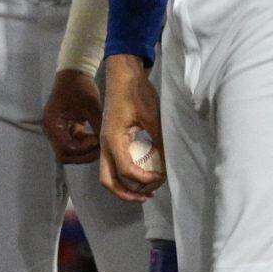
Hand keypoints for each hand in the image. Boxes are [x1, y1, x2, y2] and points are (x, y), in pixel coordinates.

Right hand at [41, 69, 102, 163]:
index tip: (97, 141)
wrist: (74, 71)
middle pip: (64, 154)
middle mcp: (51, 130)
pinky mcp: (62, 127)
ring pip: (68, 151)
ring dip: (84, 150)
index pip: (65, 149)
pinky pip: (71, 142)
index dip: (82, 150)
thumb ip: (98, 127)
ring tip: (99, 143)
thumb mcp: (92, 107)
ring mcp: (56, 129)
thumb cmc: (81, 87)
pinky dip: (83, 143)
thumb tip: (107, 144)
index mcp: (53, 124)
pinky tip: (95, 137)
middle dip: (83, 155)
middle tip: (100, 149)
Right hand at [98, 54, 164, 202]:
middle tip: (148, 197)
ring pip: (108, 176)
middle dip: (127, 194)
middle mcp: (104, 145)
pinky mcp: (109, 140)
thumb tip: (167, 164)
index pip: (126, 171)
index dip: (145, 180)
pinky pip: (112, 166)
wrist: (122, 74)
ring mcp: (105, 143)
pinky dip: (124, 176)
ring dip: (125, 188)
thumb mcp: (153, 117)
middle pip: (109, 181)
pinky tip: (141, 175)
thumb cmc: (137, 92)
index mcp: (113, 139)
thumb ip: (159, 142)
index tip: (162, 177)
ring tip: (146, 191)